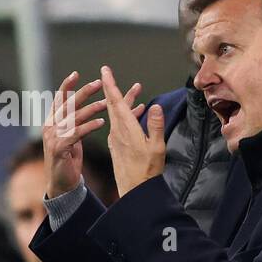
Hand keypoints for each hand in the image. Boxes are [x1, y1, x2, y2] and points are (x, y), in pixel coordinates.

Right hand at [42, 71, 107, 198]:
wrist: (60, 183)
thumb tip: (81, 107)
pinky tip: (102, 122)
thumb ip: (72, 121)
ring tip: (106, 103)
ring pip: (73, 117)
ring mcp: (53, 137)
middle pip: (67, 104)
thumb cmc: (67, 158)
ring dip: (91, 108)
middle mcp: (50, 126)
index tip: (76, 74)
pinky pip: (77, 133)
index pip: (58, 99)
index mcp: (51, 121)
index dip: (66, 86)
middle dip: (83, 92)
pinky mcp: (60, 148)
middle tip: (98, 83)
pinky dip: (90, 126)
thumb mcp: (68, 136)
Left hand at [101, 65, 164, 196]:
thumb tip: (155, 106)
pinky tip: (135, 112)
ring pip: (117, 114)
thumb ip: (156, 126)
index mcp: (126, 129)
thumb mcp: (156, 147)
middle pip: (114, 105)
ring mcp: (116, 138)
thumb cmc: (147, 171)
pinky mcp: (118, 145)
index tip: (104, 71)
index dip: (110, 85)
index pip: (115, 102)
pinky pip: (119, 124)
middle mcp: (118, 131)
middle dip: (113, 88)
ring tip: (136, 89)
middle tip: (108, 73)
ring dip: (124, 100)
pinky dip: (126, 114)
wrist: (135, 190)